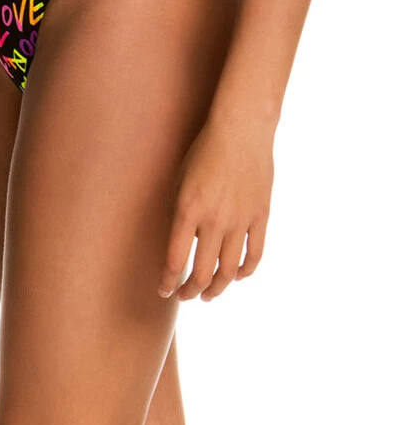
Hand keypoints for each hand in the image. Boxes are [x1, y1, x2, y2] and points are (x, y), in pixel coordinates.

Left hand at [158, 104, 274, 302]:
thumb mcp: (180, 180)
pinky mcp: (261, 216)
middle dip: (190, 291)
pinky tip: (236, 276)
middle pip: (202, 273)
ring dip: (217, 288)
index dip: (168, 282)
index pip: (174, 261)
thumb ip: (180, 214)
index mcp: (187, 210)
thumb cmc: (205, 150)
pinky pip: (254, 255)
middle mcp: (213, 220)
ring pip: (228, 271)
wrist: (242, 128)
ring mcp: (240, 220)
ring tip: (208, 295)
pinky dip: (245, 272)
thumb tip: (179, 245)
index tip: (164, 291)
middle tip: (185, 296)